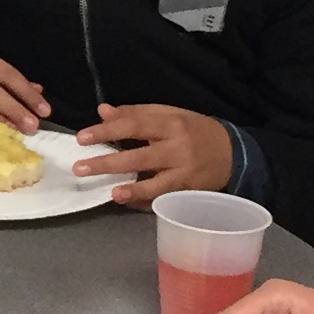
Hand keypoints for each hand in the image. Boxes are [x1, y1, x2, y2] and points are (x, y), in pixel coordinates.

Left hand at [91, 101, 234, 204]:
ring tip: (110, 193)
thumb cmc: (195, 131)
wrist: (234, 153)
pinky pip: (165, 199)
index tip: (81, 138)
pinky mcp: (190, 192)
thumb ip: (136, 114)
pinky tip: (127, 202)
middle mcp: (178, 148)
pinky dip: (146, 202)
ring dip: (133, 189)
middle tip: (80, 168)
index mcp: (171, 124)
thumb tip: (102, 111)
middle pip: (140, 156)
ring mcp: (185, 173)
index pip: (134, 125)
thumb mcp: (169, 115)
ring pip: (156, 183)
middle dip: (108, 163)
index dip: (106, 131)